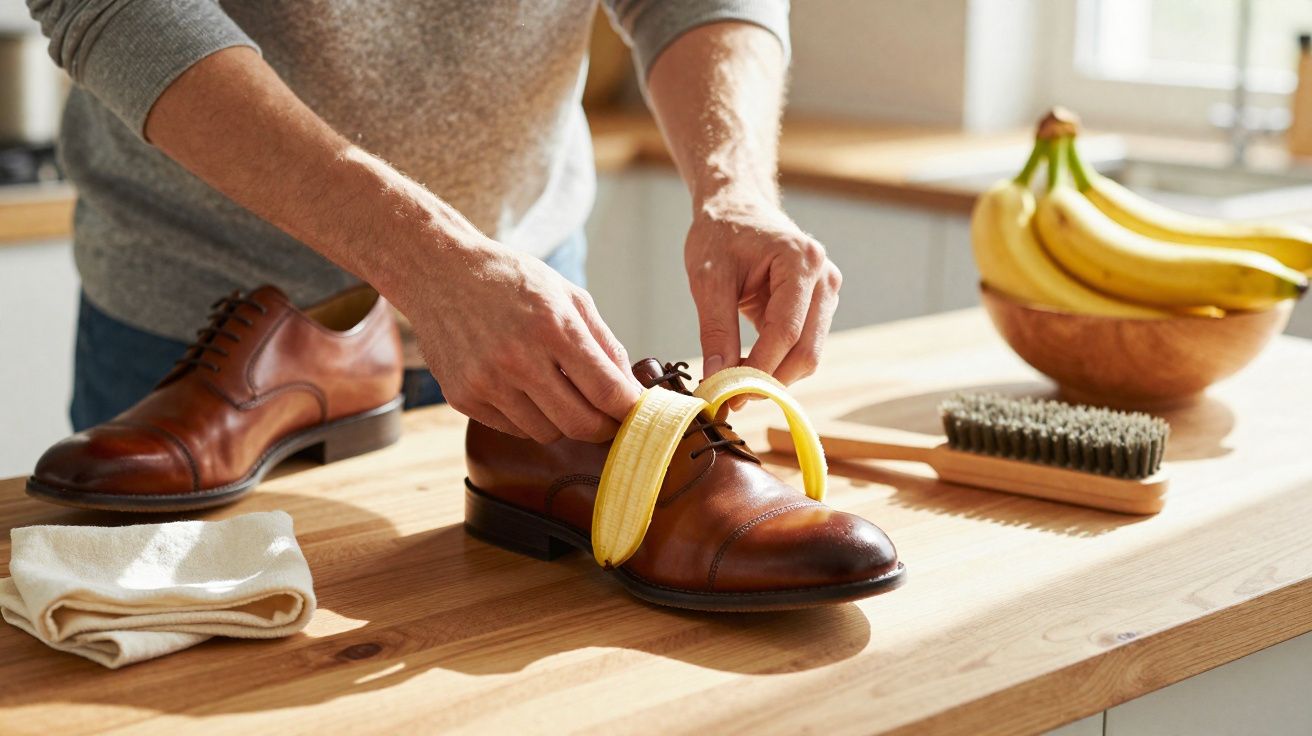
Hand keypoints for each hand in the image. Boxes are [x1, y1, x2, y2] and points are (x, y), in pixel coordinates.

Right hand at [409, 240, 643, 443]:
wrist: (438, 272)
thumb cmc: (511, 280)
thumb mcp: (568, 295)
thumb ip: (605, 343)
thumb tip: (631, 390)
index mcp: (552, 326)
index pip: (606, 391)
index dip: (629, 410)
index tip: (637, 413)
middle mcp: (518, 358)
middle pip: (579, 424)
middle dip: (603, 428)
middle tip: (609, 419)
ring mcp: (486, 382)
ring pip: (547, 433)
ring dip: (563, 422)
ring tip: (562, 395)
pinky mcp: (463, 397)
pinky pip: (514, 429)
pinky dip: (530, 418)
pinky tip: (526, 390)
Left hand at [685, 201, 841, 384]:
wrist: (736, 209)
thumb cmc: (721, 234)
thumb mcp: (707, 279)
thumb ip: (715, 330)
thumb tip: (716, 379)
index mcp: (801, 261)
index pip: (785, 332)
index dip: (758, 370)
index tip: (728, 395)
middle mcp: (824, 278)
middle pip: (806, 351)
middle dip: (769, 381)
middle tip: (730, 397)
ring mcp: (826, 293)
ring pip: (808, 355)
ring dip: (773, 376)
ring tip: (733, 380)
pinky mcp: (819, 306)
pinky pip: (802, 347)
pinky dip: (776, 364)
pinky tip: (746, 365)